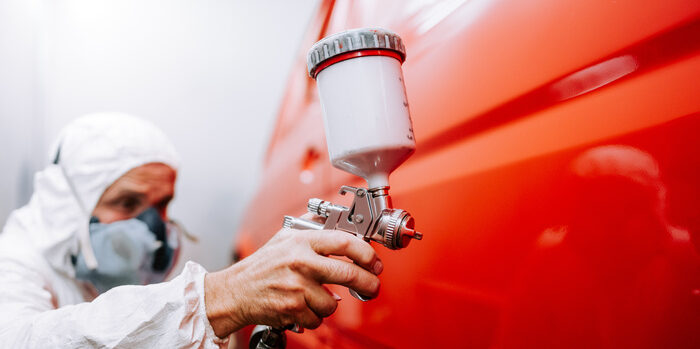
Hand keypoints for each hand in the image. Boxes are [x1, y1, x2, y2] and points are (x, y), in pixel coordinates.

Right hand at [204, 228, 382, 336]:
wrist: (235, 291)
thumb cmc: (260, 266)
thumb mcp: (283, 236)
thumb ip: (309, 226)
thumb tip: (333, 218)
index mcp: (301, 241)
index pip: (344, 242)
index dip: (366, 253)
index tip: (375, 262)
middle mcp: (300, 262)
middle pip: (349, 274)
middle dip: (368, 283)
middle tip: (373, 286)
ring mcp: (297, 287)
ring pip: (333, 303)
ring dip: (329, 304)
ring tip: (315, 297)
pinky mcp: (292, 308)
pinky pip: (318, 318)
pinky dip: (313, 317)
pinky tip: (302, 307)